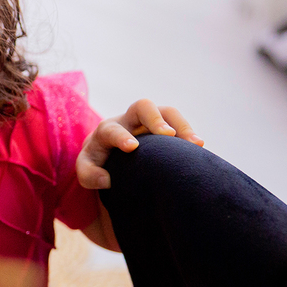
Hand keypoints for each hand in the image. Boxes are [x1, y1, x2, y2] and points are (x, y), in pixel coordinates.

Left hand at [76, 99, 202, 188]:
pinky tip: (200, 151)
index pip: (112, 129)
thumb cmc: (97, 164)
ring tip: (196, 144)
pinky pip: (180, 125)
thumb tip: (107, 180)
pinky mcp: (166, 129)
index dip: (121, 136)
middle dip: (156, 119)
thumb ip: (89, 175)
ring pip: (168, 112)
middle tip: (168, 135)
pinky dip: (190, 136)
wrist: (109, 155)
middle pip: (143, 106)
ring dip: (182, 125)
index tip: (132, 147)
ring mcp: (150, 123)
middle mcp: (129, 121)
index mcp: (107, 130)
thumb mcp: (86, 171)